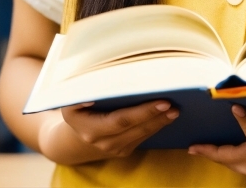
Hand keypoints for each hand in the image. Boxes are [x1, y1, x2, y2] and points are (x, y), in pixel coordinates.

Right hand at [39, 100, 178, 164]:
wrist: (74, 139)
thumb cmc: (76, 111)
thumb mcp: (70, 103)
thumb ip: (80, 97)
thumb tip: (93, 95)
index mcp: (91, 129)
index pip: (122, 120)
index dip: (143, 112)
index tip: (162, 102)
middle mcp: (105, 142)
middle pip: (136, 129)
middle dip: (156, 117)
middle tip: (174, 105)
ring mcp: (115, 149)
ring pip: (142, 135)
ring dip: (160, 123)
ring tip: (176, 110)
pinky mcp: (124, 150)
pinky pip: (142, 138)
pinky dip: (155, 126)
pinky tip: (167, 117)